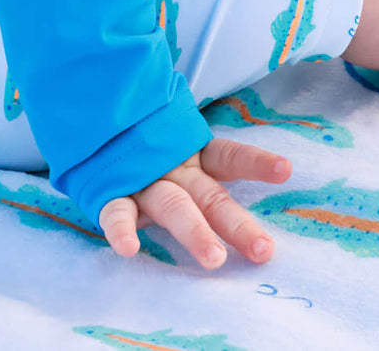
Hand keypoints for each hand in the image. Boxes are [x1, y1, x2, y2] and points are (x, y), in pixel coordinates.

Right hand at [98, 138, 290, 267]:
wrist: (92, 119)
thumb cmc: (143, 144)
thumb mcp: (176, 146)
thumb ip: (202, 167)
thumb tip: (261, 171)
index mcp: (192, 156)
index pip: (230, 157)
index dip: (257, 162)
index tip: (286, 169)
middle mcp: (173, 168)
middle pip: (211, 197)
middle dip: (237, 224)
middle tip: (263, 249)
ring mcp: (143, 178)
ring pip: (172, 205)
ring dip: (194, 231)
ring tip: (215, 259)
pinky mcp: (111, 190)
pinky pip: (117, 211)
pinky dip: (122, 229)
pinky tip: (129, 249)